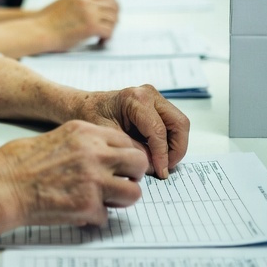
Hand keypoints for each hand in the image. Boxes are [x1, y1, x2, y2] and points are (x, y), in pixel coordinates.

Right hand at [0, 120, 146, 227]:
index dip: (127, 156)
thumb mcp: (58, 136)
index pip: (127, 141)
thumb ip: (85, 143)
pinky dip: (94, 216)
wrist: (5, 184)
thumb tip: (107, 155)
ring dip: (120, 199)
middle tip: (120, 181)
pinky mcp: (88, 206)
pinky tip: (77, 209)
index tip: (122, 165)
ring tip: (103, 199)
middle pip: (139, 164)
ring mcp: (93, 181)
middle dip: (132, 175)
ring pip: (133, 193)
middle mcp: (94, 153)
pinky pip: (107, 216)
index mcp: (85, 132)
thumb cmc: (22, 161)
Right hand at [42, 0, 118, 50]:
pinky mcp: (91, 27)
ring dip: (111, 27)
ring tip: (104, 35)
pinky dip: (107, 37)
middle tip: (111, 24)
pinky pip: (109, 31)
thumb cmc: (48, 19)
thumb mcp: (64, 0)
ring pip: (113, 18)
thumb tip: (95, 5)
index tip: (109, 12)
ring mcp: (90, 12)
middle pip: (113, 4)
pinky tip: (101, 41)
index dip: (110, 4)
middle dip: (114, 15)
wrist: (40, 31)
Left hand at [75, 85, 189, 178]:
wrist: (86, 106)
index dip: (162, 155)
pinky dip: (170, 140)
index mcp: (135, 99)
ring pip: (180, 124)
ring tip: (161, 162)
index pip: (158, 130)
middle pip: (178, 123)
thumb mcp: (109, 135)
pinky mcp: (158, 105)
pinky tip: (157, 153)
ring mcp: (155, 98)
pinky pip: (173, 124)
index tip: (161, 172)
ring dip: (175, 145)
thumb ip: (133, 149)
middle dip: (175, 149)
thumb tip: (156, 166)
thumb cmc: (93, 117)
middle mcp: (149, 94)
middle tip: (164, 167)